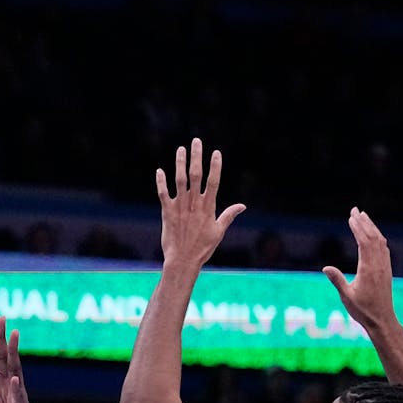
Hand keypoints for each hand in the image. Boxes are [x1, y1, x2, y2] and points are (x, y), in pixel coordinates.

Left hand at [0, 317, 39, 402]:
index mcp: (0, 381)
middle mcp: (11, 382)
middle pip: (6, 356)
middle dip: (3, 338)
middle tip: (1, 318)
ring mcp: (18, 394)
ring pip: (16, 369)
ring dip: (15, 352)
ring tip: (14, 335)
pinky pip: (19, 398)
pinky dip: (17, 389)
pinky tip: (15, 380)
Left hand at [156, 138, 244, 268]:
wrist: (183, 261)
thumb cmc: (202, 248)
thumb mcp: (219, 232)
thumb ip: (229, 215)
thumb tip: (242, 206)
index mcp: (208, 208)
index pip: (213, 182)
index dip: (215, 166)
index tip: (216, 152)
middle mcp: (194, 205)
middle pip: (196, 176)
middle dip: (197, 157)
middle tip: (197, 141)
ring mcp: (180, 208)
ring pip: (180, 181)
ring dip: (180, 164)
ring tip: (181, 149)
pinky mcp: (167, 213)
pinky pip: (163, 194)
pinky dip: (161, 183)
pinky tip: (159, 171)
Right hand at [323, 208, 394, 329]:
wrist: (382, 320)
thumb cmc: (363, 310)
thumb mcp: (346, 296)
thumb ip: (337, 280)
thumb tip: (325, 267)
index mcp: (368, 269)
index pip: (364, 242)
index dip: (357, 228)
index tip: (351, 216)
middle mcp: (379, 265)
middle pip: (373, 237)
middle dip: (364, 222)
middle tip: (355, 210)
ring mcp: (384, 267)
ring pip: (380, 241)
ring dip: (372, 228)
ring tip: (364, 217)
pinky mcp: (387, 271)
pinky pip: (384, 249)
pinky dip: (378, 238)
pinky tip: (375, 236)